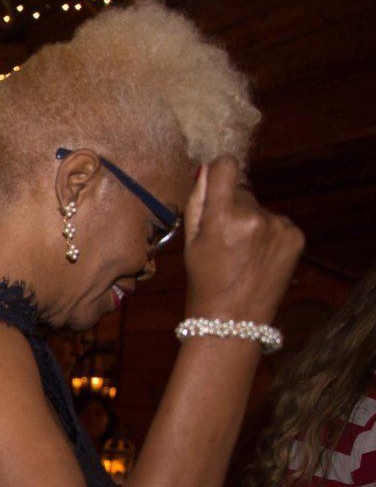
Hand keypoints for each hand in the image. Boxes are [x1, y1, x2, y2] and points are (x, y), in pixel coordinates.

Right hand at [183, 155, 303, 327]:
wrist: (234, 320)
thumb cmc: (204, 283)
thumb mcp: (190, 243)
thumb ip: (197, 202)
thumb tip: (207, 168)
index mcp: (222, 217)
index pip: (226, 166)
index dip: (218, 173)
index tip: (215, 186)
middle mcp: (254, 216)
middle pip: (242, 191)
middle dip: (232, 207)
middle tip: (224, 240)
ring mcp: (278, 226)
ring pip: (259, 208)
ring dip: (251, 223)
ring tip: (242, 255)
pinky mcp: (295, 236)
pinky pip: (277, 223)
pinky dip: (268, 236)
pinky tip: (259, 258)